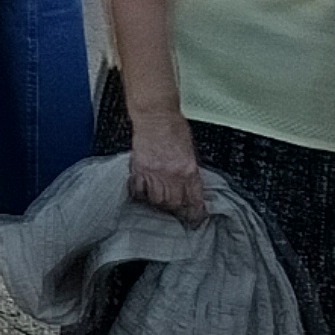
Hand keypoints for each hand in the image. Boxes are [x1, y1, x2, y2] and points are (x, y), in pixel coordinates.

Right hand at [126, 107, 206, 221]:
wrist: (155, 114)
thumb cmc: (174, 126)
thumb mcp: (191, 150)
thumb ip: (190, 169)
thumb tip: (191, 186)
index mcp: (188, 169)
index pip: (194, 199)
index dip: (195, 213)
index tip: (195, 219)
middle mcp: (172, 174)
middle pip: (174, 203)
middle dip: (176, 210)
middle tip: (176, 212)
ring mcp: (153, 172)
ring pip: (157, 200)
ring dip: (159, 204)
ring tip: (160, 204)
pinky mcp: (139, 168)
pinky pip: (139, 190)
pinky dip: (141, 195)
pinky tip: (143, 196)